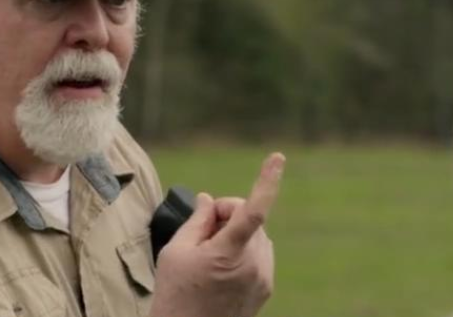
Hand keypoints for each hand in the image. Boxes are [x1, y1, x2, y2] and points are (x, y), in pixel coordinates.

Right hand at [149, 153, 285, 316]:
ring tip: (207, 254)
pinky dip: (242, 249)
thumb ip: (197, 220)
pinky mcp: (266, 288)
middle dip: (225, 215)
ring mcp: (263, 278)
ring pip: (255, 235)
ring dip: (234, 233)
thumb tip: (208, 200)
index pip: (252, 210)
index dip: (266, 182)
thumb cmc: (175, 293)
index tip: (278, 158)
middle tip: (200, 230)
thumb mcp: (176, 251)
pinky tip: (219, 267)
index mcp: (228, 253)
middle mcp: (254, 265)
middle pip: (247, 217)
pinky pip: (259, 253)